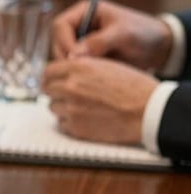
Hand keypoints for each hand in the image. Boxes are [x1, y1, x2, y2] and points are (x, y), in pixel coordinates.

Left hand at [43, 57, 158, 143]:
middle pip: (47, 89)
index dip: (50, 76)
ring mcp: (70, 108)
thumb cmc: (134, 87)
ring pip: (52, 107)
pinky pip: (61, 123)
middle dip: (55, 91)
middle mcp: (70, 87)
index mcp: (79, 67)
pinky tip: (86, 118)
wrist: (147, 111)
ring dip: (62, 107)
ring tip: (81, 106)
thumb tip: (64, 71)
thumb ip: (82, 67)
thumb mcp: (107, 66)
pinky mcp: (75, 127)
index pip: (48, 71)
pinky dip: (69, 121)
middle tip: (66, 94)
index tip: (52, 80)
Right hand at [51, 0, 173, 69]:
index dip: (63, 42)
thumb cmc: (143, 33)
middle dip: (65, 58)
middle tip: (79, 71)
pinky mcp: (84, 57)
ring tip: (89, 74)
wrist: (157, 48)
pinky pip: (72, 67)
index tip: (74, 58)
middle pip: (57, 43)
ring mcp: (79, 43)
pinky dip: (78, 73)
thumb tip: (74, 55)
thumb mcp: (123, 34)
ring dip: (72, 67)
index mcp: (84, 11)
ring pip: (62, 57)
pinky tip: (90, 79)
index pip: (60, 25)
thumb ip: (99, 42)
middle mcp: (78, 26)